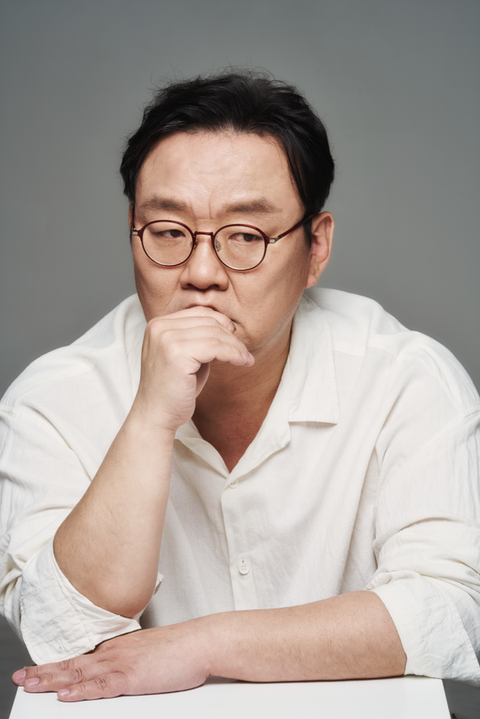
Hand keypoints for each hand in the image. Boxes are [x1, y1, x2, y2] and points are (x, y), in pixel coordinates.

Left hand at [12, 623, 210, 701]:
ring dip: (53, 680)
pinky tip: (65, 695)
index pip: (82, 657)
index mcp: (119, 648)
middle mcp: (115, 652)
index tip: (38, 668)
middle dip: (45, 672)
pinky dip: (81, 691)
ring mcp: (122, 663)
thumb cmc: (182, 649)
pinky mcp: (133, 677)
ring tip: (30, 684)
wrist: (201, 642)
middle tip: (21, 677)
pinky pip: (101, 686)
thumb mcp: (150, 652)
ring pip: (80, 674)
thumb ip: (131, 660)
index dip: (58, 663)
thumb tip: (122, 671)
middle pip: (74, 664)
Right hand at [132, 307, 253, 431]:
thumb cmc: (173, 390)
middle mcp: (159, 327)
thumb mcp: (185, 357)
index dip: (221, 323)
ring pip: (214, 334)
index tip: (235, 337)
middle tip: (244, 353)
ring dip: (235, 346)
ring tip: (245, 359)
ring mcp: (166, 339)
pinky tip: (241, 362)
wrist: (155, 416)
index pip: (199, 313)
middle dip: (231, 337)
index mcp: (158, 325)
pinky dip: (232, 353)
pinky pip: (215, 347)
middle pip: (208, 321)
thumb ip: (199, 339)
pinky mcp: (176, 354)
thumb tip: (228, 326)